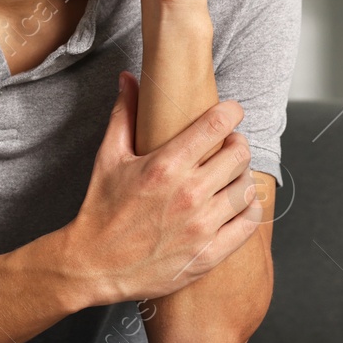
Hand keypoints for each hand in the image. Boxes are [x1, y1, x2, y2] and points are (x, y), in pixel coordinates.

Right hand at [62, 72, 261, 306]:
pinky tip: (236, 204)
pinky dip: (249, 208)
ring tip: (229, 177)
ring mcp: (201, 226)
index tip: (231, 112)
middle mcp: (188, 194)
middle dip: (236, 144)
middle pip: (239, 154)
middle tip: (228, 147)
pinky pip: (249, 223)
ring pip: (247, 187)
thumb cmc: (101, 209)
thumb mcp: (108, 156)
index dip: (230, 112)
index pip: (216, 124)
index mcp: (165, 165)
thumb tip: (129, 77)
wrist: (94, 264)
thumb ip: (124, 113)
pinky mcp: (208, 253)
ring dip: (242, 176)